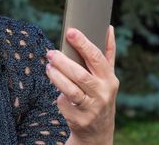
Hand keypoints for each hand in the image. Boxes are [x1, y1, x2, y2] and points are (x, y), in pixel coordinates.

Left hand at [45, 26, 119, 144]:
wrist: (98, 130)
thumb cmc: (99, 94)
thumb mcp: (107, 77)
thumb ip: (107, 53)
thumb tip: (108, 27)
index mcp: (110, 79)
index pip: (96, 58)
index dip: (83, 44)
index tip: (70, 32)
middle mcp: (103, 93)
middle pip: (81, 74)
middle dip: (63, 62)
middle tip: (51, 53)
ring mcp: (92, 107)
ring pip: (71, 89)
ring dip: (56, 76)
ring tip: (48, 66)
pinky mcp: (79, 119)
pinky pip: (65, 102)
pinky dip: (58, 92)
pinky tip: (54, 84)